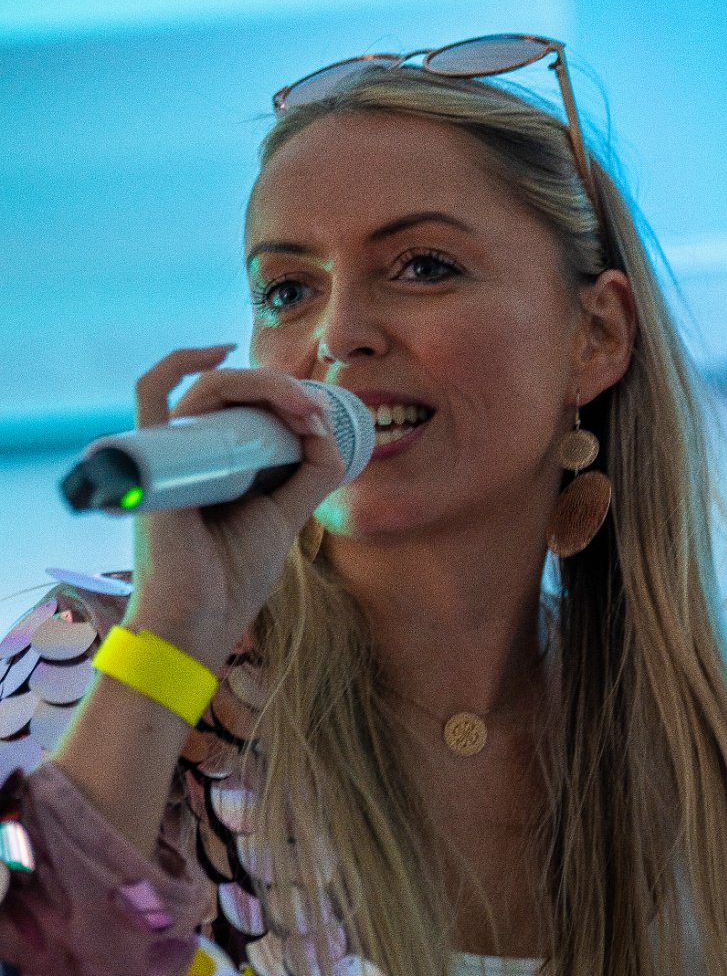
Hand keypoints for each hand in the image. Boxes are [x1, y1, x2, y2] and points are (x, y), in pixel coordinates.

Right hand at [123, 345, 346, 672]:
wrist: (199, 624)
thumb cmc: (231, 581)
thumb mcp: (286, 518)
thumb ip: (312, 474)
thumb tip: (327, 427)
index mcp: (218, 463)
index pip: (248, 410)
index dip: (286, 402)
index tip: (321, 418)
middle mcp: (189, 452)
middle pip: (232, 395)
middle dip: (281, 392)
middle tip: (315, 409)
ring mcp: (168, 454)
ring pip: (207, 390)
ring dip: (259, 385)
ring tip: (299, 404)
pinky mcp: (151, 461)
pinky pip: (152, 393)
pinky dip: (180, 363)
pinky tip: (219, 351)